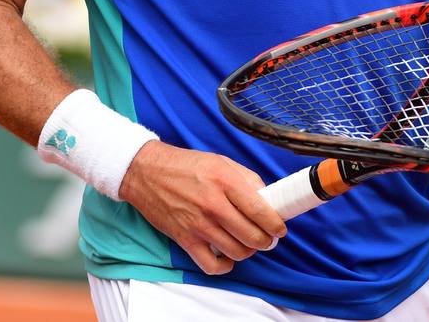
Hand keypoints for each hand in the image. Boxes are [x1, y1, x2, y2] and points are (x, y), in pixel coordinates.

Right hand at [118, 141, 285, 275]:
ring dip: (248, 251)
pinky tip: (226, 254)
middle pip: (252, 236)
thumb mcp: (221, 162)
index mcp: (226, 182)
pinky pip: (212, 266)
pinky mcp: (185, 240)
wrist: (147, 172)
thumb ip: (247, 179)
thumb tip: (268, 198)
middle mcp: (214, 205)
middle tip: (267, 237)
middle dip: (266, 241)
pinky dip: (224, 265)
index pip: (261, 211)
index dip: (276, 225)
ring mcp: (199, 225)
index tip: (280, 229)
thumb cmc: (186, 165)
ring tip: (248, 243)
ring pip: (236, 252)